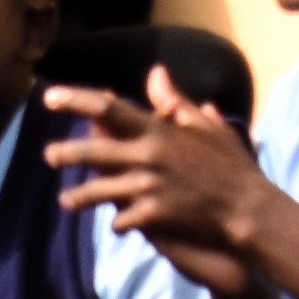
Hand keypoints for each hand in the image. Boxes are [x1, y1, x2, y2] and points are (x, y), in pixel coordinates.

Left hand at [46, 77, 285, 280]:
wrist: (248, 211)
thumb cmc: (232, 167)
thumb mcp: (207, 128)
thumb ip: (175, 103)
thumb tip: (155, 74)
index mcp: (158, 132)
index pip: (108, 109)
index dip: (76, 100)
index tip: (50, 97)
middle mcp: (147, 157)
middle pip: (93, 152)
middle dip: (67, 154)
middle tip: (50, 156)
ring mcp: (148, 188)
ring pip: (99, 191)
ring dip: (80, 197)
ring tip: (67, 201)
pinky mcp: (152, 216)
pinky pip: (121, 219)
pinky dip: (118, 221)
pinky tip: (116, 225)